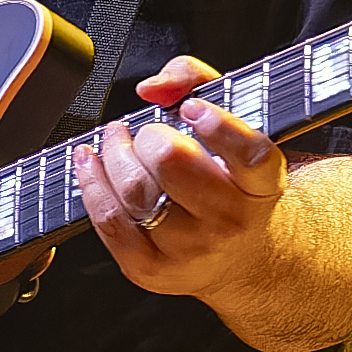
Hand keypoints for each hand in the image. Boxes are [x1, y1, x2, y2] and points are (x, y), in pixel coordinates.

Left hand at [73, 53, 287, 301]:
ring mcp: (190, 250)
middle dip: (147, 136)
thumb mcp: (235, 125)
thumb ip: (198, 83)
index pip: (249, 155)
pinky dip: (91, 183)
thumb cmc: (232, 184)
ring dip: (113, 155)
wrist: (241, 257)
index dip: (218, 126)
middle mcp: (230, 221)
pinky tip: (89, 161)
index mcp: (261, 185)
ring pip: (134, 191)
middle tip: (145, 132)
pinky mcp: (151, 269)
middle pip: (171, 164)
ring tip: (116, 140)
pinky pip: (109, 220)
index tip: (193, 107)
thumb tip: (153, 88)